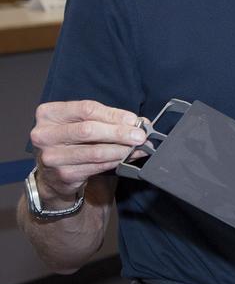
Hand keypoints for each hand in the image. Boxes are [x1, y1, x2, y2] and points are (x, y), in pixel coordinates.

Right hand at [29, 100, 146, 204]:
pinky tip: (127, 158)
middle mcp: (45, 134)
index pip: (86, 109)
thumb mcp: (83, 123)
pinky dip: (117, 161)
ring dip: (122, 150)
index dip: (114, 115)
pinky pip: (97, 166)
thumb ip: (108, 119)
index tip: (134, 120)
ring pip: (95, 151)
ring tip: (139, 148)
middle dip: (120, 133)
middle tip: (140, 136)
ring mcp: (52, 156)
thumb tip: (139, 122)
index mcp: (49, 114)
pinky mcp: (64, 174)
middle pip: (89, 130)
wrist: (53, 173)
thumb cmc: (71, 142)